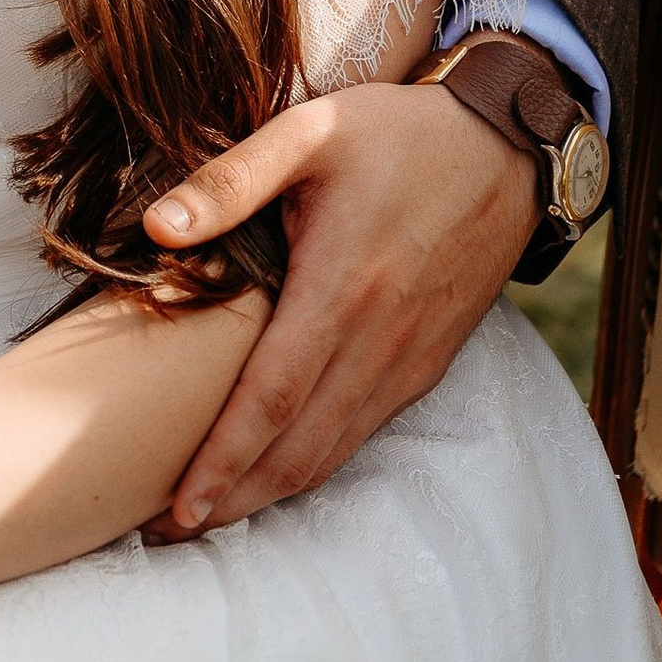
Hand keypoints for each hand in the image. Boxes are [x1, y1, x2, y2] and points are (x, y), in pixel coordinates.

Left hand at [142, 78, 534, 533]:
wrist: (505, 146)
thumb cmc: (398, 134)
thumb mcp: (308, 133)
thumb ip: (229, 182)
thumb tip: (156, 229)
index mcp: (342, 289)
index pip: (270, 400)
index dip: (221, 461)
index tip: (175, 505)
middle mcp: (380, 341)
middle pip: (298, 449)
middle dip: (232, 498)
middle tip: (167, 528)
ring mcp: (409, 359)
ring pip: (334, 452)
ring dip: (272, 493)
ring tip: (209, 513)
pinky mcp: (428, 363)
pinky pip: (365, 430)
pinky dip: (317, 463)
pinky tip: (278, 471)